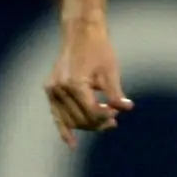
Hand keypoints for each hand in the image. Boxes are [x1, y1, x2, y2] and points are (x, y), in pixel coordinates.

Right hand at [44, 22, 131, 143]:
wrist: (80, 33)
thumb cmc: (98, 49)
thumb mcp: (111, 71)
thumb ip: (116, 93)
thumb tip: (126, 109)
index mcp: (75, 83)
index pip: (92, 111)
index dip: (106, 116)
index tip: (117, 113)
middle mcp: (60, 89)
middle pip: (81, 118)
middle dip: (98, 123)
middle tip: (113, 121)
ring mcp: (52, 90)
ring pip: (70, 119)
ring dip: (86, 126)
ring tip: (103, 124)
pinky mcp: (50, 89)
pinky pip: (56, 114)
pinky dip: (64, 128)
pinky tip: (71, 143)